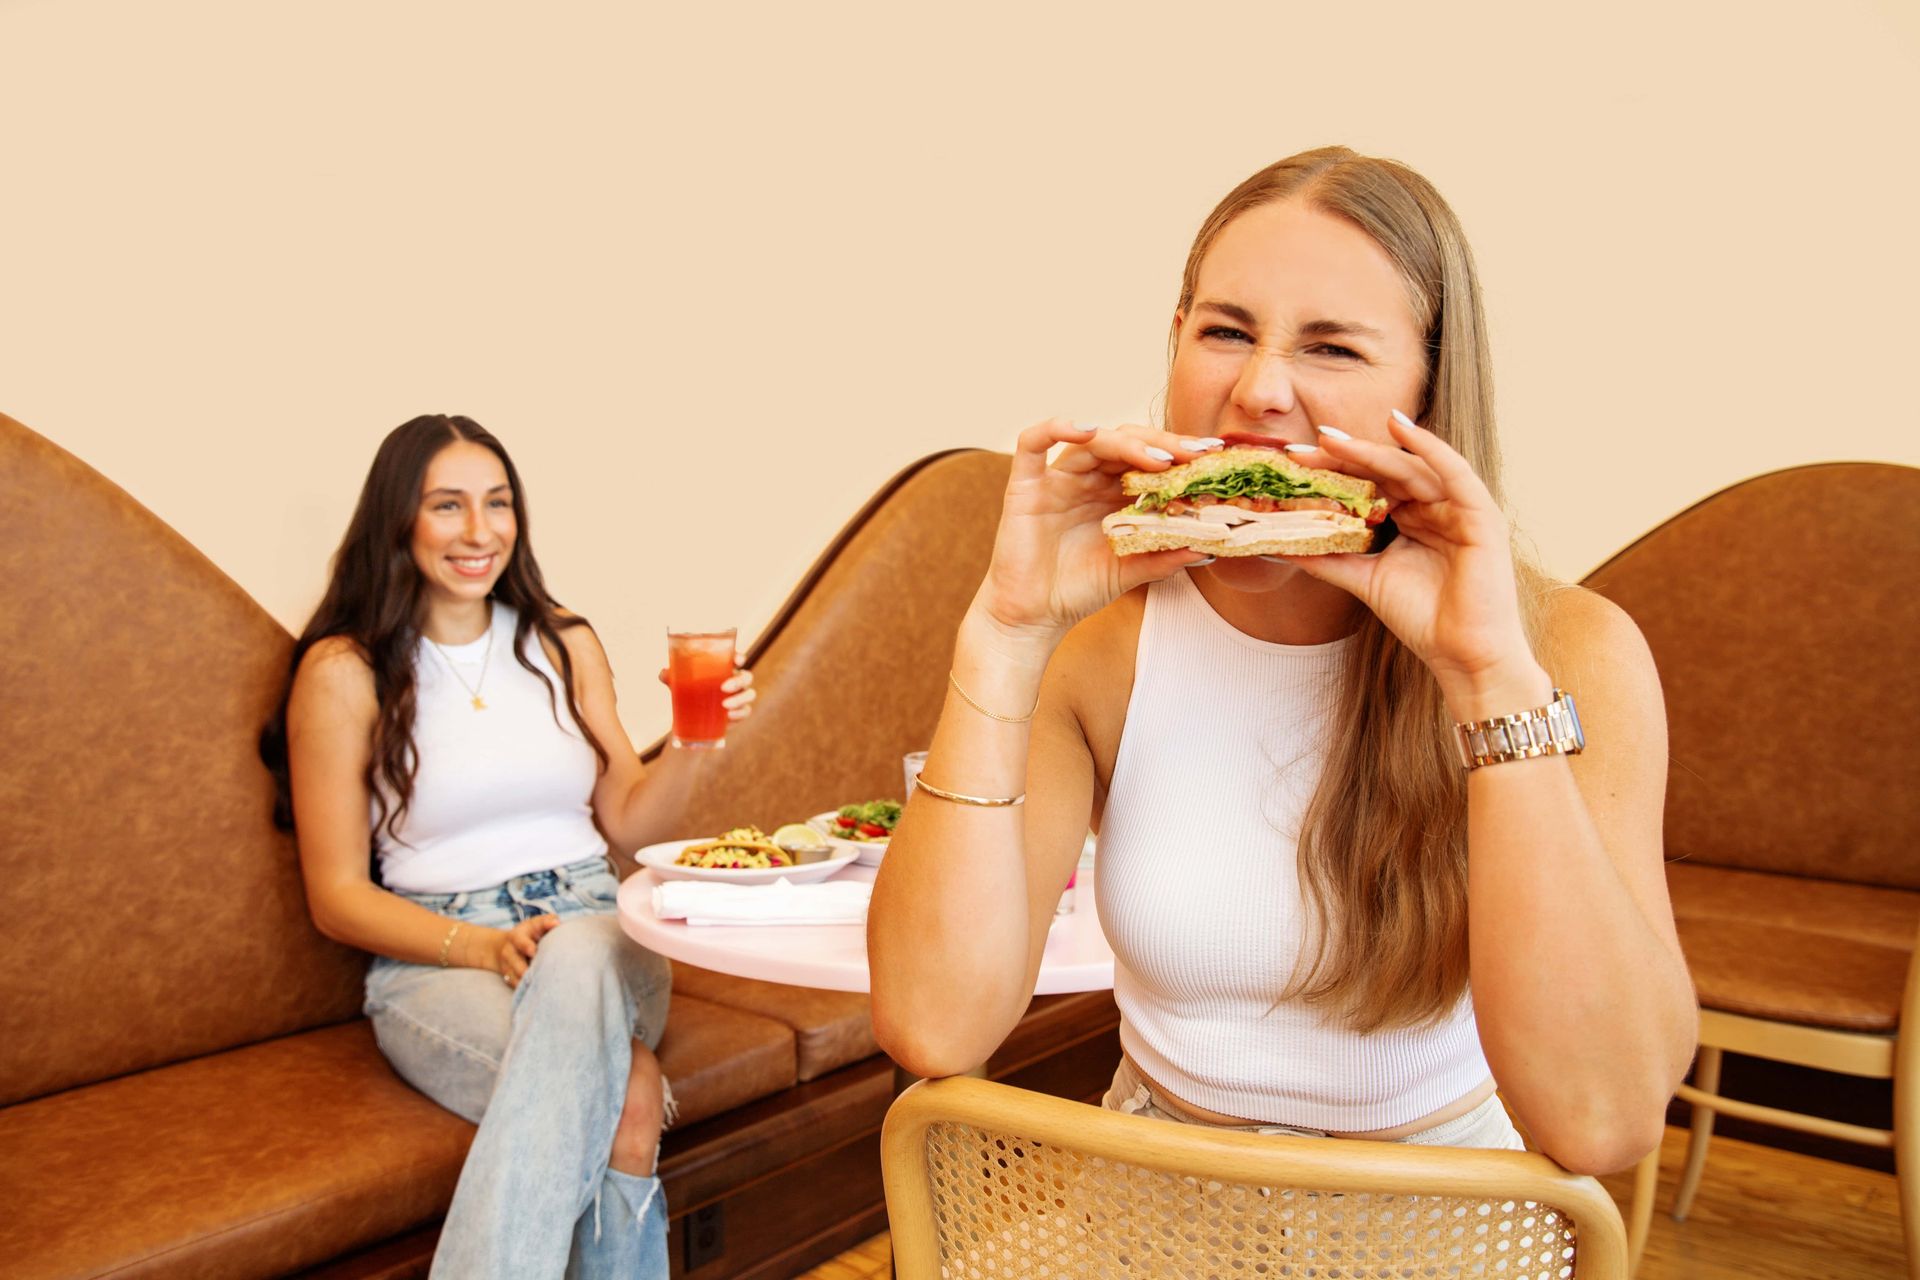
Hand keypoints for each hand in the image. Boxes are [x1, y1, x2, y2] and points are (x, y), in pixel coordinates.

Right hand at [490, 914, 559, 987]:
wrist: (506, 947)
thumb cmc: (530, 933)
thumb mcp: (536, 924)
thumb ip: (546, 922)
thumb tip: (556, 923)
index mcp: (517, 936)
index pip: (519, 941)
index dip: (525, 946)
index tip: (533, 951)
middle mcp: (509, 952)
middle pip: (515, 963)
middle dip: (524, 969)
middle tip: (537, 974)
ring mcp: (507, 966)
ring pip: (515, 977)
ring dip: (527, 981)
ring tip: (540, 984)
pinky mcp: (509, 978)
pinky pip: (515, 986)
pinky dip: (525, 989)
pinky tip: (537, 990)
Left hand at [656, 658, 756, 720]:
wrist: (690, 715)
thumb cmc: (687, 691)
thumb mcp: (677, 683)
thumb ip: (670, 676)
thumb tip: (664, 674)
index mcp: (724, 668)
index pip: (737, 659)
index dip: (740, 657)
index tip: (737, 660)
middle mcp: (735, 680)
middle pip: (747, 677)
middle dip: (739, 681)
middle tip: (723, 687)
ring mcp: (738, 697)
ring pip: (750, 694)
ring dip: (740, 699)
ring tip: (725, 706)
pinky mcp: (738, 712)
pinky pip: (746, 711)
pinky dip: (740, 713)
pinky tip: (730, 716)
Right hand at [976, 418, 1222, 641]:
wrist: (1034, 617)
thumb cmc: (1080, 590)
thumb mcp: (1132, 570)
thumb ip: (1165, 556)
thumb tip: (1211, 546)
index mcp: (1114, 493)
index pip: (1149, 459)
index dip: (1179, 454)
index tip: (1213, 457)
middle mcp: (1088, 479)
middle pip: (1126, 443)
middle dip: (1163, 445)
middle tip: (1195, 454)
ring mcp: (1057, 479)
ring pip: (1092, 440)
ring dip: (1127, 444)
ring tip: (1159, 458)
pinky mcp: (1025, 485)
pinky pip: (1032, 444)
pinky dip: (1056, 428)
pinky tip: (1085, 430)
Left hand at [1277, 411, 1544, 711]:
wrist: (1464, 656)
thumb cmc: (1423, 619)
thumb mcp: (1366, 580)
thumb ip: (1330, 558)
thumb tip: (1281, 543)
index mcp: (1411, 518)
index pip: (1368, 485)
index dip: (1332, 472)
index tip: (1293, 465)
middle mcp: (1434, 507)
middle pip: (1384, 471)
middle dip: (1343, 458)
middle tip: (1303, 448)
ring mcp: (1458, 508)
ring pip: (1409, 467)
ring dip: (1370, 451)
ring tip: (1331, 440)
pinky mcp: (1481, 514)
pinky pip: (1453, 472)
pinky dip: (1428, 447)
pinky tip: (1399, 426)